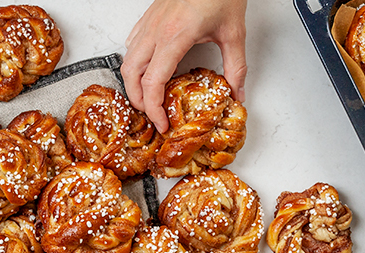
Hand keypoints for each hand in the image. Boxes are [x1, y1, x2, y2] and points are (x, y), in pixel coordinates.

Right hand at [122, 0, 247, 132]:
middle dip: (138, 100)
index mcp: (175, 36)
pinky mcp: (149, 16)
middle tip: (153, 116)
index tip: (163, 123)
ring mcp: (150, 22)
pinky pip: (132, 43)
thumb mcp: (234, 33)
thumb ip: (236, 67)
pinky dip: (134, 62)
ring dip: (133, 82)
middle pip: (131, 74)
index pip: (153, 82)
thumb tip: (237, 93)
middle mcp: (156, 30)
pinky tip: (148, 68)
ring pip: (127, 59)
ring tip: (147, 98)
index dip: (155, 109)